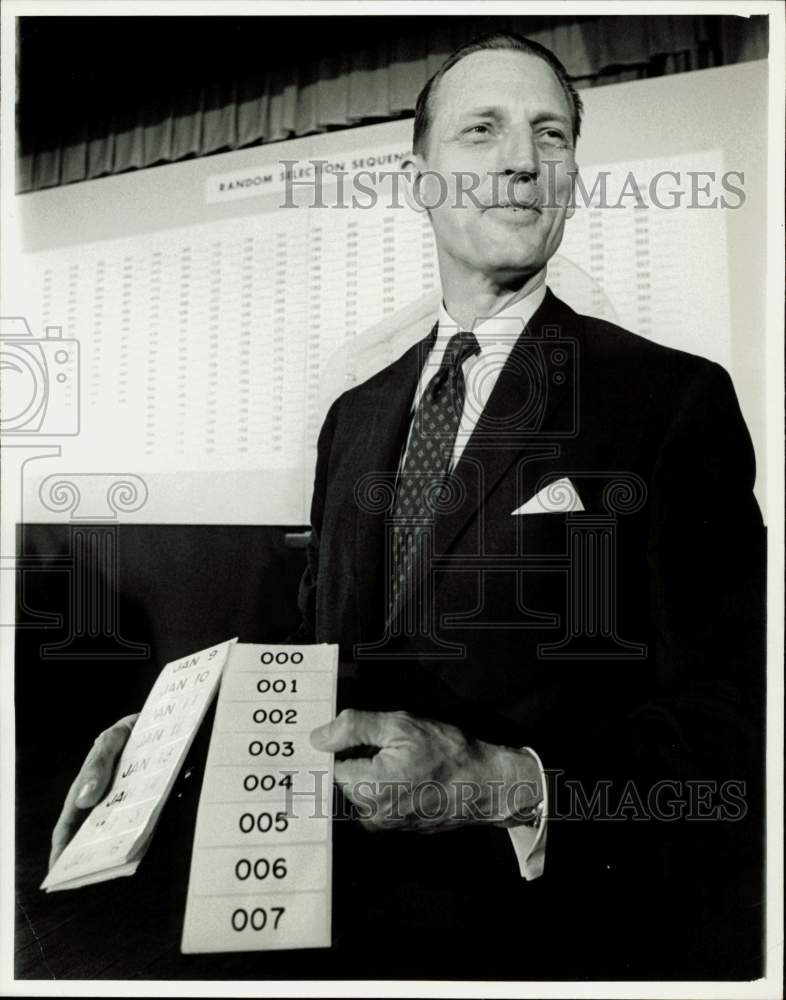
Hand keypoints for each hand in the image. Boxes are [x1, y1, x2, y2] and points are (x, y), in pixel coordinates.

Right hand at [49, 714, 138, 868]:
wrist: (161, 723)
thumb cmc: (127, 733)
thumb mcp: (111, 741)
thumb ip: (97, 766)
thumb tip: (84, 799)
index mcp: (86, 788)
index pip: (68, 825)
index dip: (60, 850)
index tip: (56, 873)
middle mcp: (105, 800)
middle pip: (93, 835)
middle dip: (92, 855)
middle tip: (94, 874)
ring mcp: (127, 803)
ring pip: (120, 832)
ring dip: (119, 847)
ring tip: (120, 864)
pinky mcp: (149, 802)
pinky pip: (144, 822)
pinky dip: (144, 834)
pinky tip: (148, 843)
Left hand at [310, 708, 541, 832]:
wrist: (484, 785)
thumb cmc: (446, 753)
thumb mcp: (400, 726)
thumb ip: (355, 728)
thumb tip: (317, 738)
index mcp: (366, 788)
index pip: (327, 764)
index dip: (336, 743)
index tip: (350, 732)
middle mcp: (369, 814)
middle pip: (341, 778)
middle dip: (354, 756)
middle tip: (380, 740)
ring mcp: (382, 824)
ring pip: (357, 789)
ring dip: (367, 769)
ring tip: (397, 754)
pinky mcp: (394, 826)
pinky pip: (374, 800)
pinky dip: (380, 783)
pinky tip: (403, 769)